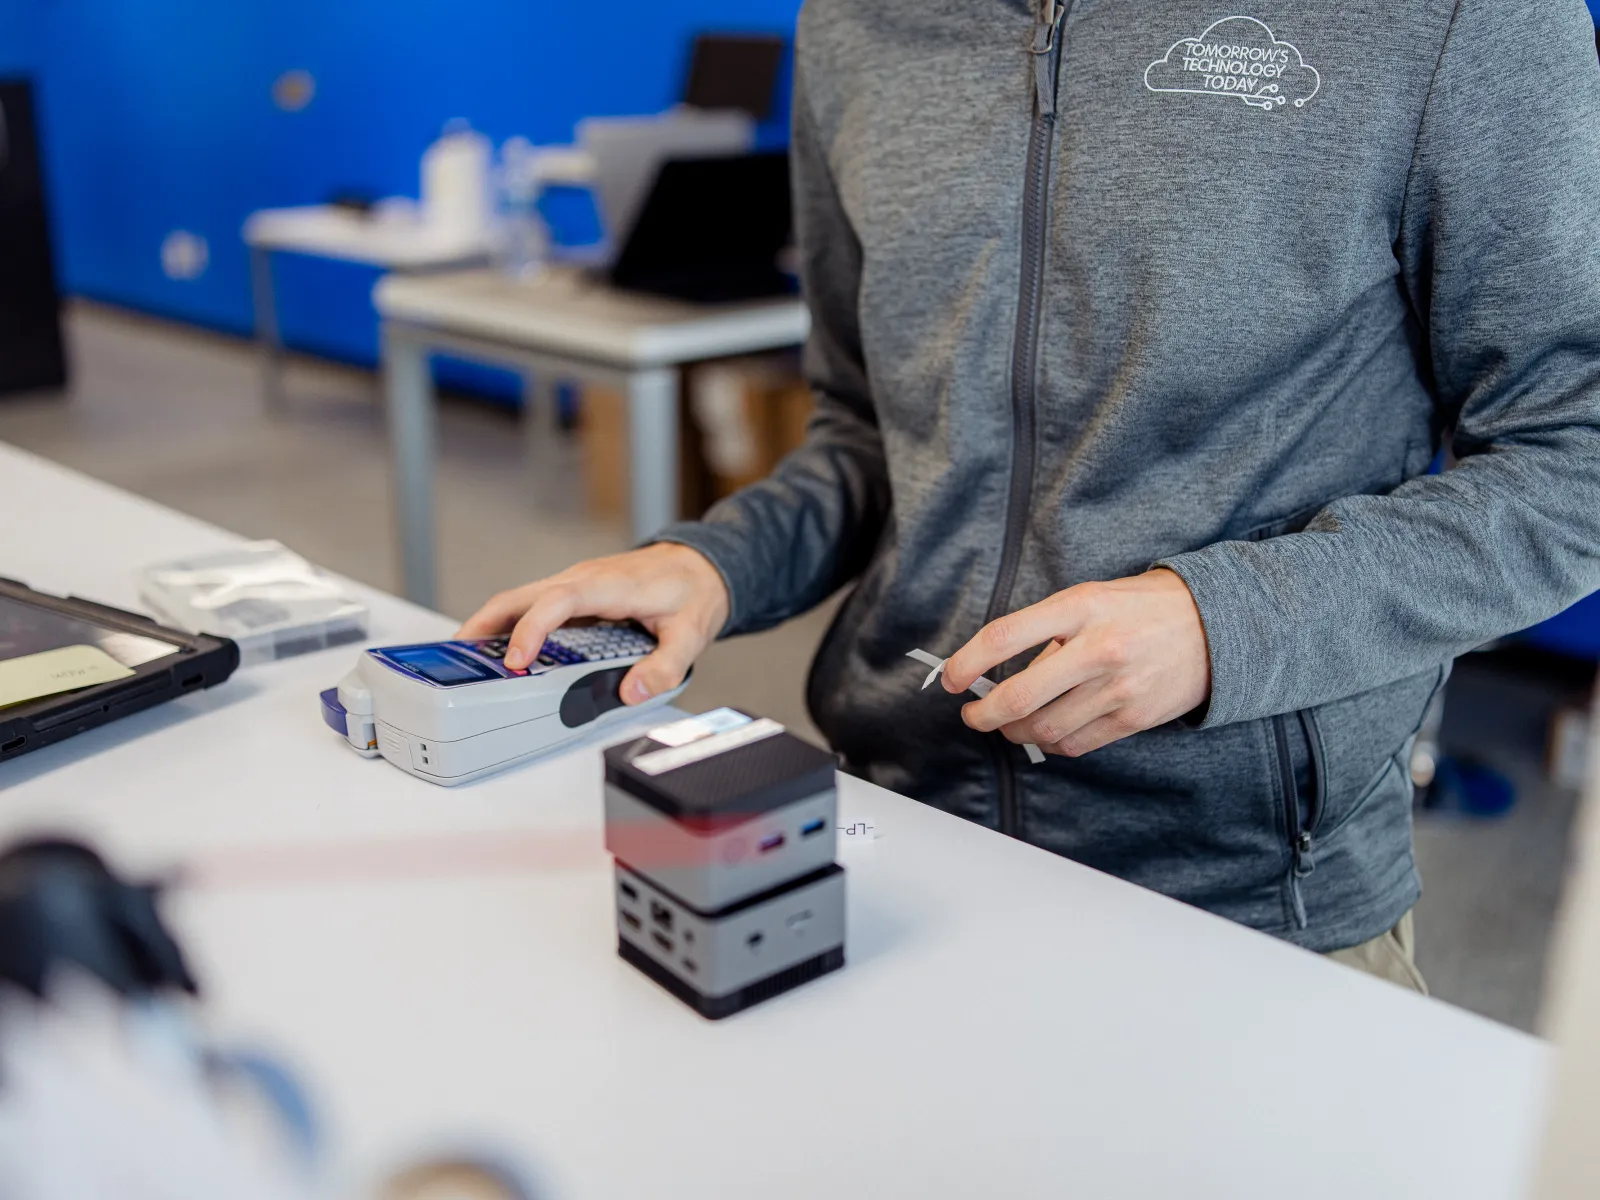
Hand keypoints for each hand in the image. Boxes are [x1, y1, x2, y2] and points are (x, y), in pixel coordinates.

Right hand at [457, 543, 729, 704]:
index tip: (517, 660)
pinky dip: (512, 624)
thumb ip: (665, 666)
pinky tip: (502, 649)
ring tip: (467, 658)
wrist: (701, 564)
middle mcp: (584, 579)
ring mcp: (576, 584)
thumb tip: (632, 691)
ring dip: (492, 624)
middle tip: (459, 657)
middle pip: (522, 595)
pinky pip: (535, 605)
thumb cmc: (693, 592)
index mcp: (608, 586)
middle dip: (486, 623)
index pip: (558, 601)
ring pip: (522, 598)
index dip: (532, 628)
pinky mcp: (575, 592)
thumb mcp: (691, 634)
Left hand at [944, 569, 1211, 757]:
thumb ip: (1048, 631)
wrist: (1216, 624)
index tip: (951, 678)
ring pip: (1043, 729)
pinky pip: (1075, 744)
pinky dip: (1051, 743)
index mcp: (1080, 607)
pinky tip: (1048, 730)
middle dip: (984, 714)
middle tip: (973, 714)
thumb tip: (1003, 674)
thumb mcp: (1091, 598)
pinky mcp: (1133, 717)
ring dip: (1014, 732)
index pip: (1005, 636)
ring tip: (1009, 723)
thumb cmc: (1143, 607)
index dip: (967, 662)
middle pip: (1019, 697)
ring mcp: (1117, 687)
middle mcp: (1098, 648)